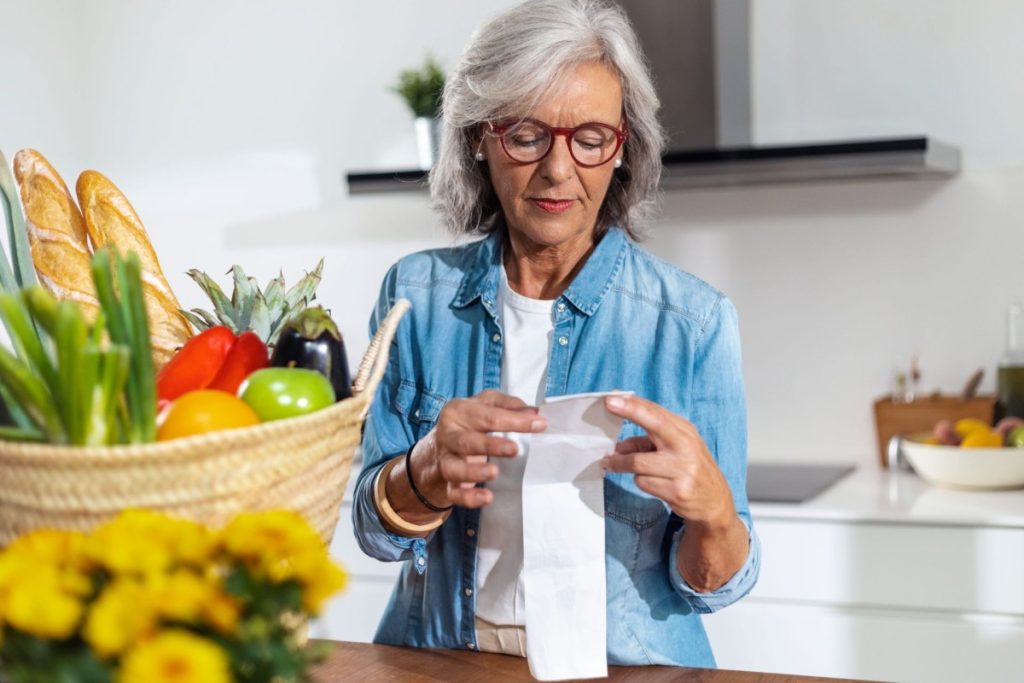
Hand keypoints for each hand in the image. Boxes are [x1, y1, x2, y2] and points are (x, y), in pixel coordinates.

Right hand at [405, 390, 546, 510]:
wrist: (433, 453)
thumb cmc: (467, 426)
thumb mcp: (483, 407)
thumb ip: (507, 406)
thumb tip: (533, 412)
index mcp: (458, 411)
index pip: (489, 415)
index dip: (515, 420)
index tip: (540, 424)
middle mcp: (448, 435)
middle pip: (467, 441)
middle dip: (490, 445)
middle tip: (514, 449)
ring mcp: (445, 461)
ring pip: (455, 468)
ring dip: (474, 471)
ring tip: (494, 472)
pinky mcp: (446, 484)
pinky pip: (455, 493)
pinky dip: (469, 497)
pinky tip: (487, 497)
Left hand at [601, 394, 733, 529]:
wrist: (715, 502)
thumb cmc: (690, 469)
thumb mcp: (673, 450)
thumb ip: (645, 443)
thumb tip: (618, 446)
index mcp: (685, 432)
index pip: (657, 413)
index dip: (634, 404)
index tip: (612, 397)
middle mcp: (686, 447)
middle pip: (654, 424)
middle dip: (630, 412)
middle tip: (608, 406)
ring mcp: (683, 469)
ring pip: (638, 462)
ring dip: (621, 464)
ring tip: (613, 464)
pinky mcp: (677, 491)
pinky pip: (643, 482)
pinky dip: (641, 482)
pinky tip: (653, 483)